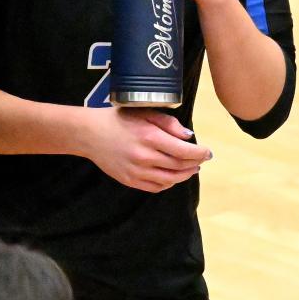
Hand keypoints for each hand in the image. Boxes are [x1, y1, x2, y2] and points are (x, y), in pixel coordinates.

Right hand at [79, 107, 212, 192]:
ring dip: (184, 176)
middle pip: (179, 166)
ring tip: (191, 169)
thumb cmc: (119, 119)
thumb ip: (170, 124)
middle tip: (202, 160)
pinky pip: (155, 187)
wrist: (90, 134)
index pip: (184, 151)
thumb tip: (189, 137)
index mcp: (150, 137)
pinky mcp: (129, 180)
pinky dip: (168, 183)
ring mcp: (136, 171)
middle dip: (195, 164)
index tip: (208, 152)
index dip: (200, 153)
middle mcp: (144, 157)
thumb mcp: (145, 112)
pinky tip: (173, 176)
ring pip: (169, 180)